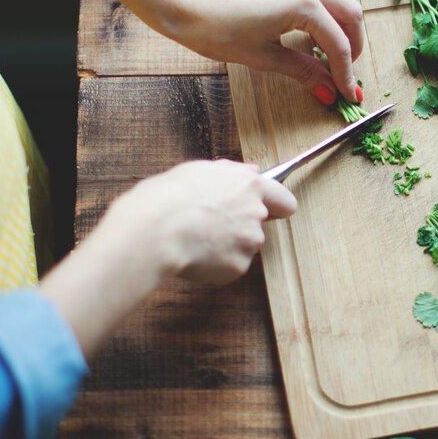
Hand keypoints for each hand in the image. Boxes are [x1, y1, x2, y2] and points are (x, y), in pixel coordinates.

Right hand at [41, 160, 294, 360]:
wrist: (153, 231)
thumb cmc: (166, 198)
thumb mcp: (196, 171)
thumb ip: (229, 173)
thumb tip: (249, 171)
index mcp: (248, 185)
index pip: (283, 200)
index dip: (276, 205)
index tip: (270, 210)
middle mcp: (255, 213)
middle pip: (259, 224)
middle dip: (239, 226)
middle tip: (209, 224)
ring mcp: (249, 242)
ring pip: (243, 246)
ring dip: (227, 246)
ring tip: (195, 239)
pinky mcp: (238, 267)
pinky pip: (229, 267)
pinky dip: (215, 265)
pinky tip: (194, 255)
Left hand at [149, 0, 364, 102]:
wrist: (179, 0)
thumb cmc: (213, 30)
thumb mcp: (263, 57)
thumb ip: (303, 70)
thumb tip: (327, 90)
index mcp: (302, 3)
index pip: (337, 43)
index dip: (345, 72)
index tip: (347, 91)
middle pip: (349, 12)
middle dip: (353, 43)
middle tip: (346, 68)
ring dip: (340, 20)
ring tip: (329, 47)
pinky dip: (321, 3)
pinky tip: (308, 23)